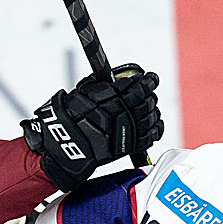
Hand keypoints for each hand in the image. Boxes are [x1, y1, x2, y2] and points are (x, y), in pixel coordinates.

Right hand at [22, 65, 162, 190]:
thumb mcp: (83, 91)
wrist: (66, 145)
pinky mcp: (129, 146)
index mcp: (110, 96)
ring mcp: (126, 130)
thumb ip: (104, 84)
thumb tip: (122, 77)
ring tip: (149, 107)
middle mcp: (120, 112)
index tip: (150, 78)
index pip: (138, 85)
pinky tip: (153, 122)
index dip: (148, 80)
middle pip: (146, 100)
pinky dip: (156, 127)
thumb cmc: (71, 117)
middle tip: (149, 91)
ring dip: (153, 110)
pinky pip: (152, 135)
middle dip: (150, 94)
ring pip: (151, 116)